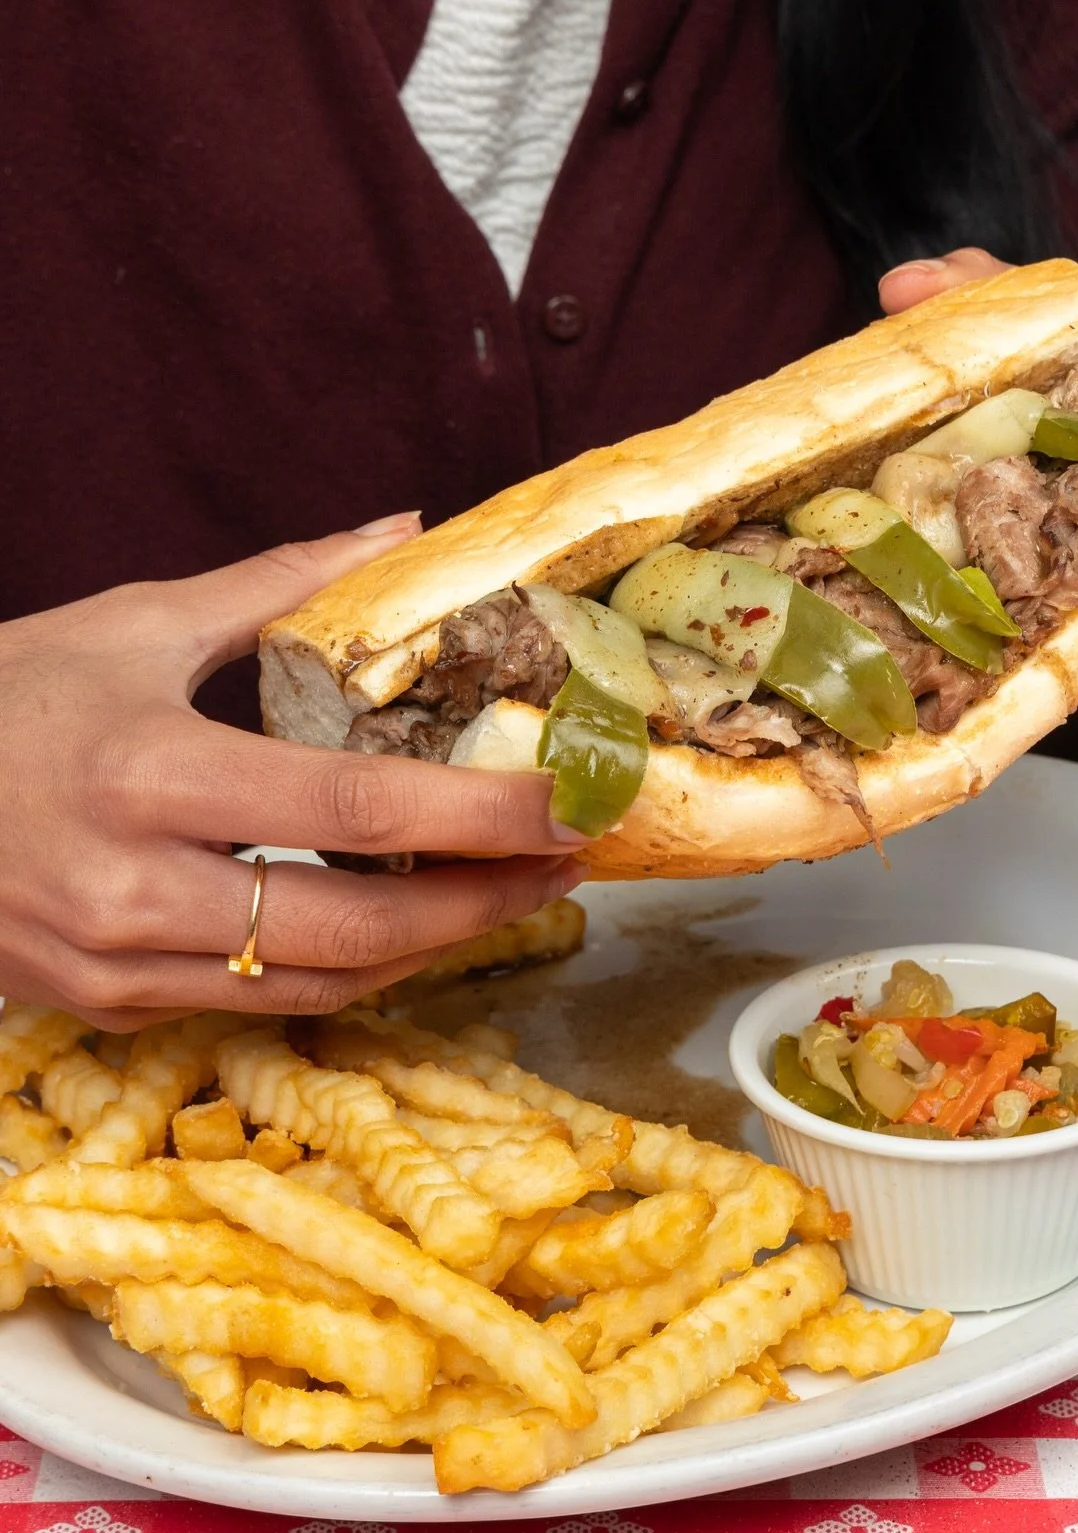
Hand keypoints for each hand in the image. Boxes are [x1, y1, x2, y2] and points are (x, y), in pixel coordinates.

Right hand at [0, 518, 584, 1028]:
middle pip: (356, 924)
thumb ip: (276, 584)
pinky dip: (344, 971)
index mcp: (148, 770)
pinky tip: (402, 930)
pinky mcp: (105, 1004)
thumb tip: (402, 527)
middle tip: (563, 862)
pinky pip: (256, 1003)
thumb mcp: (129, 623)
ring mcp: (115, 961)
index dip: (478, 816)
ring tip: (506, 896)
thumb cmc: (0, 699)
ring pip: (318, 984)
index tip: (566, 805)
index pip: (353, 808)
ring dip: (429, 949)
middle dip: (482, 902)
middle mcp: (134, 885)